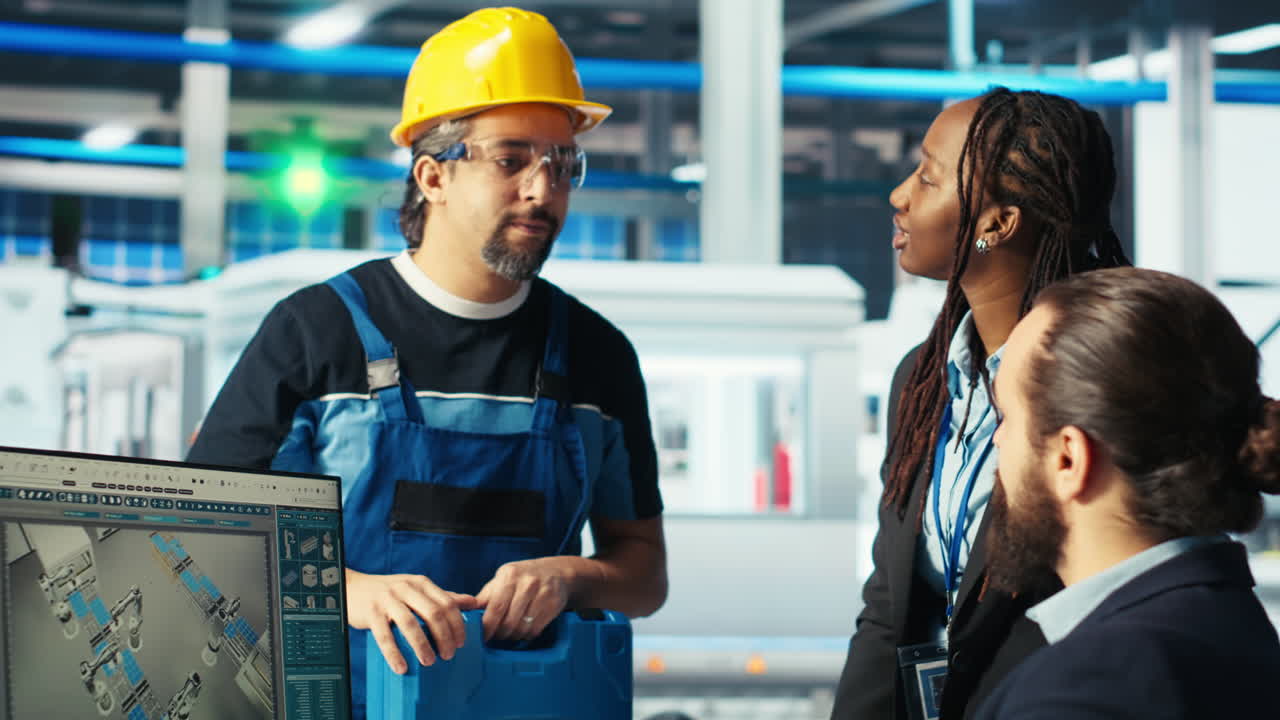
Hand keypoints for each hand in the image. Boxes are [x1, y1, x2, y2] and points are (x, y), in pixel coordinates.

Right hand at [344, 568, 477, 673]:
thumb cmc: (389, 593)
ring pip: (411, 624)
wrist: (352, 589)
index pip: (447, 603)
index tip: (462, 643)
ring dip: (422, 646)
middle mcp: (406, 588)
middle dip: (444, 637)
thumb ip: (443, 597)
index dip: (458, 625)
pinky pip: (385, 636)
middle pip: (433, 613)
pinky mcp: (372, 612)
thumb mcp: (417, 590)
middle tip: (449, 655)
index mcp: (421, 583)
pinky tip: (402, 667)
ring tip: (430, 662)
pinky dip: (395, 654)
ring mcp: (387, 599)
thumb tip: (473, 603)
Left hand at [475, 557, 571, 642]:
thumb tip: (466, 614)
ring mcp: (543, 593)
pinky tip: (523, 630)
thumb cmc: (522, 577)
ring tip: (509, 634)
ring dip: (513, 636)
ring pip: (522, 628)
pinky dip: (526, 635)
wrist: (554, 571)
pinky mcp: (554, 604)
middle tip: (496, 637)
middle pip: (509, 621)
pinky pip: (536, 629)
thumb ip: (485, 597)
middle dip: (500, 634)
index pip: (496, 607)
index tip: (483, 636)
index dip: (488, 626)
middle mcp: (528, 583)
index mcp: (510, 575)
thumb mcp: (502, 579)